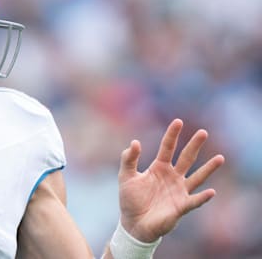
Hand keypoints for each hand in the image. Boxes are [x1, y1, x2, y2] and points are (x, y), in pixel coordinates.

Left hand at [117, 119, 224, 242]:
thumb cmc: (130, 199)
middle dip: (194, 145)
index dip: (172, 135)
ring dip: (208, 168)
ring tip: (220, 158)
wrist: (133, 223)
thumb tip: (135, 142)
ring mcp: (179, 191)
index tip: (178, 121)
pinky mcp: (181, 206)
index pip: (168, 148)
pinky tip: (211, 192)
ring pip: (197, 177)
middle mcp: (172, 177)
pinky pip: (194, 201)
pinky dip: (202, 197)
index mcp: (159, 167)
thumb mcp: (125, 176)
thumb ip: (128, 159)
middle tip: (203, 132)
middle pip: (186, 158)